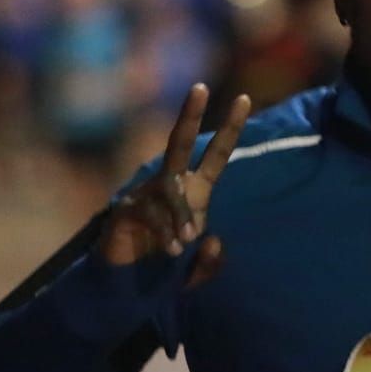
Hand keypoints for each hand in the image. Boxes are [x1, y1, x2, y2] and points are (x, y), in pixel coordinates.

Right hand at [98, 84, 250, 286]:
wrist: (126, 284)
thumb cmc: (166, 267)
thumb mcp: (198, 271)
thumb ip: (211, 262)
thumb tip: (212, 240)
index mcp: (196, 191)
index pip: (216, 154)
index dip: (230, 128)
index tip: (245, 98)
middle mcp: (171, 184)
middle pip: (179, 142)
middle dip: (190, 115)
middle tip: (200, 87)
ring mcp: (146, 193)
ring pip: (169, 188)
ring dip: (180, 215)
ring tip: (185, 241)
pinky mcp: (125, 208)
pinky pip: (149, 210)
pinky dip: (164, 230)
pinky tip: (172, 249)